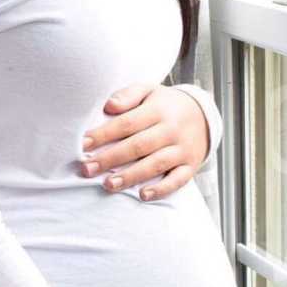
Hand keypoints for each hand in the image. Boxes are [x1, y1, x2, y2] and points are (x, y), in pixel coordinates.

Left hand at [79, 82, 211, 200]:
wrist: (203, 114)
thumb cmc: (165, 105)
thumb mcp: (148, 90)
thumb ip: (128, 95)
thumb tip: (108, 106)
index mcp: (158, 110)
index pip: (127, 123)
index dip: (104, 134)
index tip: (83, 144)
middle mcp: (171, 130)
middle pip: (138, 146)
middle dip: (110, 159)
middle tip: (87, 169)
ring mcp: (182, 149)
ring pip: (156, 164)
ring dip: (131, 176)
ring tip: (108, 184)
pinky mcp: (190, 165)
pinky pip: (178, 180)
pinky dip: (161, 189)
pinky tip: (142, 195)